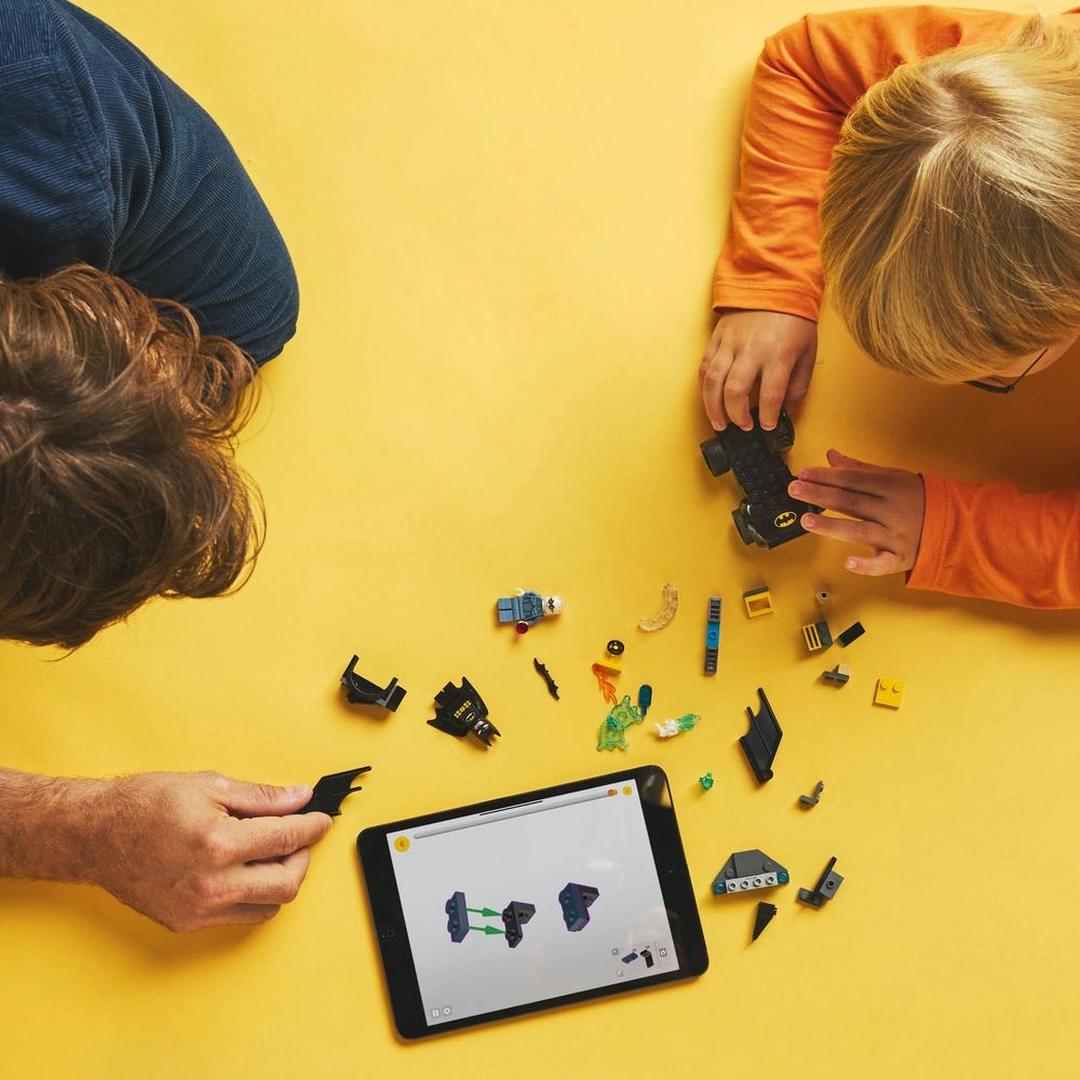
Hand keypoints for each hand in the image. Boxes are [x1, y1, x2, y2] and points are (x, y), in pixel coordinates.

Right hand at [86, 771, 331, 931]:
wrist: (94, 835)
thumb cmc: (144, 805)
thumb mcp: (209, 786)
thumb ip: (261, 797)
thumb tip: (300, 798)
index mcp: (219, 843)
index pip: (287, 840)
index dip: (313, 827)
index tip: (322, 820)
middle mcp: (211, 884)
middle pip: (287, 884)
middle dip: (303, 858)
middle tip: (300, 838)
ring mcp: (199, 910)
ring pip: (267, 907)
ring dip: (280, 880)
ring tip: (271, 853)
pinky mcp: (187, 923)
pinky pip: (239, 915)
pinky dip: (253, 894)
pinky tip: (245, 870)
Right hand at [699, 309, 816, 430]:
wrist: (773, 283)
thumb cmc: (793, 318)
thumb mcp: (808, 351)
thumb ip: (798, 383)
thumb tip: (787, 406)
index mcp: (778, 355)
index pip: (771, 395)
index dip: (768, 417)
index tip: (767, 426)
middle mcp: (751, 351)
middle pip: (735, 392)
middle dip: (736, 416)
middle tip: (742, 426)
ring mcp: (730, 344)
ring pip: (713, 382)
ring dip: (713, 407)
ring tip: (719, 423)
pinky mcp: (717, 339)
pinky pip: (705, 367)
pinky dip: (704, 387)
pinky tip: (709, 399)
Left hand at [788, 449, 925, 574]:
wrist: (955, 524)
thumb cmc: (917, 499)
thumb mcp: (892, 478)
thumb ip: (859, 470)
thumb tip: (832, 456)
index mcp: (891, 487)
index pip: (853, 480)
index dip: (827, 476)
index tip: (803, 473)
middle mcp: (892, 510)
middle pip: (852, 502)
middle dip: (821, 494)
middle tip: (795, 489)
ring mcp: (896, 535)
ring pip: (860, 530)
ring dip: (832, 526)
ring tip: (806, 519)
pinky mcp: (900, 557)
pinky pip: (882, 563)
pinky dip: (867, 564)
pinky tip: (848, 562)